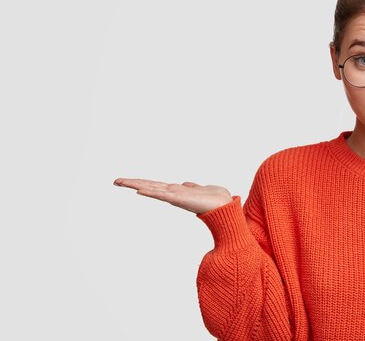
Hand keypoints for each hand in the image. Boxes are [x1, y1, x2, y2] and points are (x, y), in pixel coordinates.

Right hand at [113, 178, 231, 213]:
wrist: (225, 206)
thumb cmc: (215, 199)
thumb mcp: (201, 189)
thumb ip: (192, 187)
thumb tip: (186, 184)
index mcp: (176, 191)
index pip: (155, 185)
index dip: (141, 183)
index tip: (127, 181)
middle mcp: (173, 194)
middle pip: (149, 186)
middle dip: (132, 183)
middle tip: (115, 180)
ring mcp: (175, 197)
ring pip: (152, 189)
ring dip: (136, 185)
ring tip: (121, 182)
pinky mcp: (180, 199)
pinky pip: (162, 195)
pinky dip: (151, 192)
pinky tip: (139, 191)